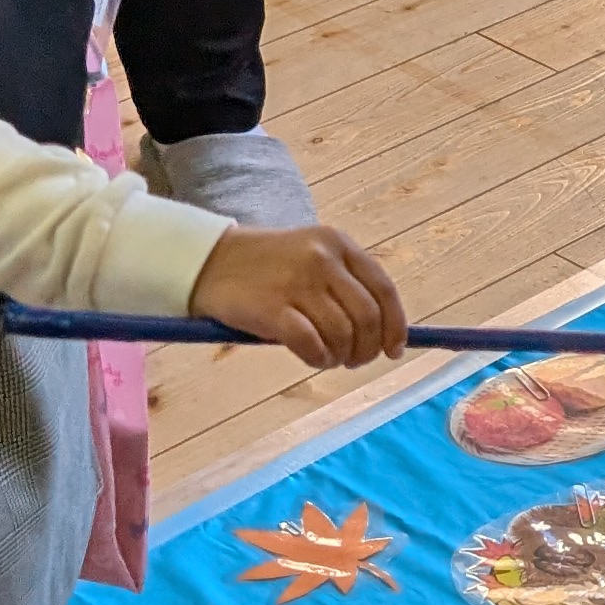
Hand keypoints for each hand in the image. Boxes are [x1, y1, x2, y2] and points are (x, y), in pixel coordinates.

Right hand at [194, 225, 408, 369]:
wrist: (209, 260)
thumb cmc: (267, 267)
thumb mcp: (312, 257)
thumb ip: (345, 285)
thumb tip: (383, 334)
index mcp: (338, 243)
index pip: (384, 289)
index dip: (395, 325)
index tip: (395, 350)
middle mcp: (322, 259)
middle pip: (367, 316)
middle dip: (368, 348)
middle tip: (355, 361)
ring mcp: (297, 282)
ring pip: (342, 333)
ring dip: (340, 356)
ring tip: (328, 358)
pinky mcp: (272, 308)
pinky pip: (312, 344)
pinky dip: (318, 358)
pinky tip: (312, 358)